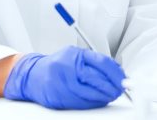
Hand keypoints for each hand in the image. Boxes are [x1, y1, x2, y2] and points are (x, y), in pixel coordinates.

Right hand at [3, 46, 124, 109]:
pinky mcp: (58, 96)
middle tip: (121, 89)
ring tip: (111, 95)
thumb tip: (117, 72)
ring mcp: (62, 82)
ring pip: (89, 93)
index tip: (123, 79)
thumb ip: (94, 63)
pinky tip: (99, 100)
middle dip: (112, 86)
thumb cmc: (58, 65)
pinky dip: (93, 103)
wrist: (33, 75)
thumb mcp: (75, 56)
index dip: (115, 73)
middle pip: (96, 78)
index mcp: (75, 54)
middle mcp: (68, 67)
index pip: (101, 62)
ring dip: (104, 96)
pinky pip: (80, 102)